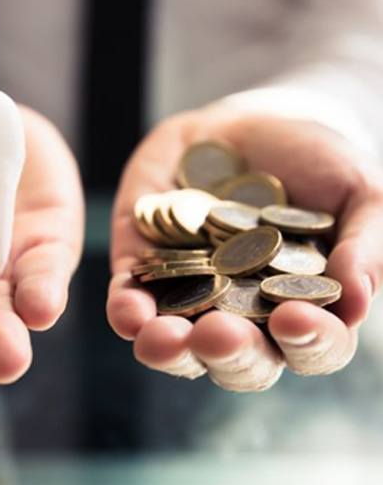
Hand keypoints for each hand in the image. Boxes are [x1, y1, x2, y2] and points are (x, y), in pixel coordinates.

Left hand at [107, 104, 382, 390]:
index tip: (296, 319)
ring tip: (162, 338)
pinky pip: (130, 302)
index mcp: (300, 307)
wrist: (249, 125)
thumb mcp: (357, 192)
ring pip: (177, 345)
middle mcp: (243, 315)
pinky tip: (127, 311)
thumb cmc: (314, 162)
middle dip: (229, 354)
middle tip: (220, 335)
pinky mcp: (145, 270)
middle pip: (238, 359)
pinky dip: (126, 311)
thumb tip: (357, 300)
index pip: (310, 346)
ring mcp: (190, 295)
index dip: (308, 343)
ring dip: (168, 349)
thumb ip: (365, 245)